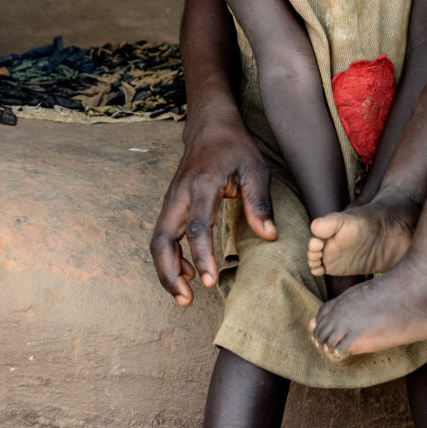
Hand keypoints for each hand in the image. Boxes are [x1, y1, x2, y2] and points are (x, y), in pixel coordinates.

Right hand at [149, 118, 275, 305]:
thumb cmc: (235, 148)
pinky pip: (163, 236)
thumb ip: (259, 203)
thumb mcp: (255, 169)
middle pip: (161, 241)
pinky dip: (170, 258)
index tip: (208, 282)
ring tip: (185, 295)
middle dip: (169, 273)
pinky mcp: (170, 206)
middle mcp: (179, 196)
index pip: (196, 228)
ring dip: (166, 270)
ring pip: (157, 242)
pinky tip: (188, 272)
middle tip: (187, 300)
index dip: (201, 256)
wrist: (210, 127)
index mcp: (201, 186)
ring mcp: (170, 201)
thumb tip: (269, 236)